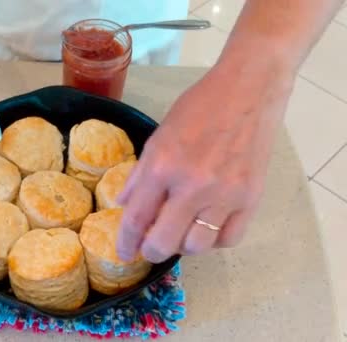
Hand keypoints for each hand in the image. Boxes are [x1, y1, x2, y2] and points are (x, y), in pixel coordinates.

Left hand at [116, 61, 294, 262]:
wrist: (248, 90)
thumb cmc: (200, 107)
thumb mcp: (159, 135)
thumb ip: (140, 173)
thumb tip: (124, 202)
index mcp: (163, 166)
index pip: (137, 218)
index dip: (126, 241)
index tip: (124, 252)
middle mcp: (192, 186)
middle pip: (164, 242)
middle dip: (151, 251)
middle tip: (151, 247)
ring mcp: (224, 195)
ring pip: (197, 247)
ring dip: (184, 245)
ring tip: (182, 231)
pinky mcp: (251, 198)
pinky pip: (229, 239)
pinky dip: (215, 240)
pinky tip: (208, 226)